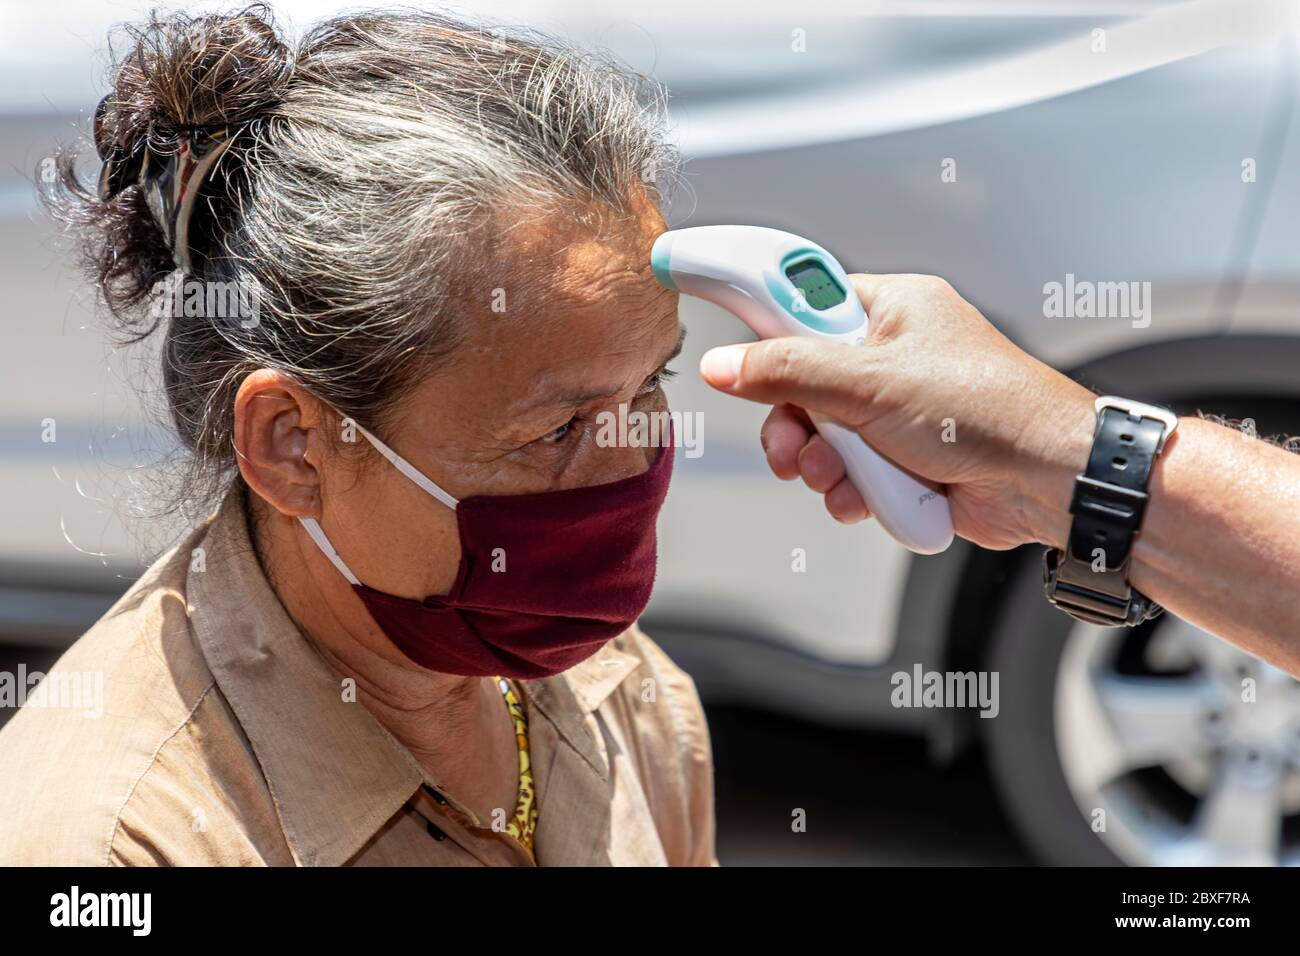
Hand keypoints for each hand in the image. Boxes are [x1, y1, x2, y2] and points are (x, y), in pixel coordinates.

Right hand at [698, 273, 1097, 550]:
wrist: (1048, 481)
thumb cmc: (989, 410)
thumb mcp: (871, 382)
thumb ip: (789, 371)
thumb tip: (725, 365)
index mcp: (891, 309)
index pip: (802, 297)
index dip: (758, 311)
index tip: (712, 305)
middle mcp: (891, 355)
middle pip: (800, 379)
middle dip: (793, 421)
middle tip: (793, 443)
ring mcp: (896, 409)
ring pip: (820, 432)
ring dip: (821, 462)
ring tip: (841, 477)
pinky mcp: (902, 457)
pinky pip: (847, 469)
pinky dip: (849, 487)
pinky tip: (865, 497)